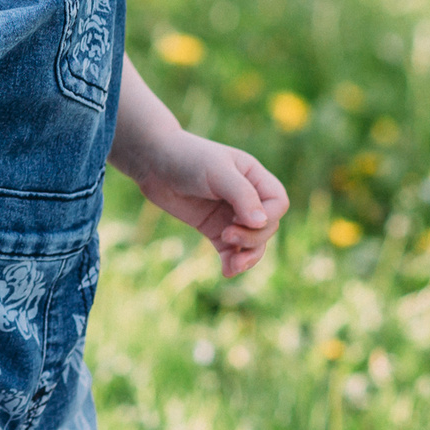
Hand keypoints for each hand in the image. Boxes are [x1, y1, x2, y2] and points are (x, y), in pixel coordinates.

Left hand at [124, 130, 288, 276]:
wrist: (152, 163)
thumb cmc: (187, 158)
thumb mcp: (217, 171)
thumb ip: (242, 195)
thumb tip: (262, 223)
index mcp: (253, 176)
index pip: (278, 202)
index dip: (268, 216)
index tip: (241, 218)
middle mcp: (246, 197)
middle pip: (267, 226)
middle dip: (253, 237)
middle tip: (227, 234)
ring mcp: (230, 215)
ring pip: (252, 243)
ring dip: (247, 256)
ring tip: (234, 266)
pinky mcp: (213, 229)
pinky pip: (230, 251)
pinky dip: (232, 263)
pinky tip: (227, 271)